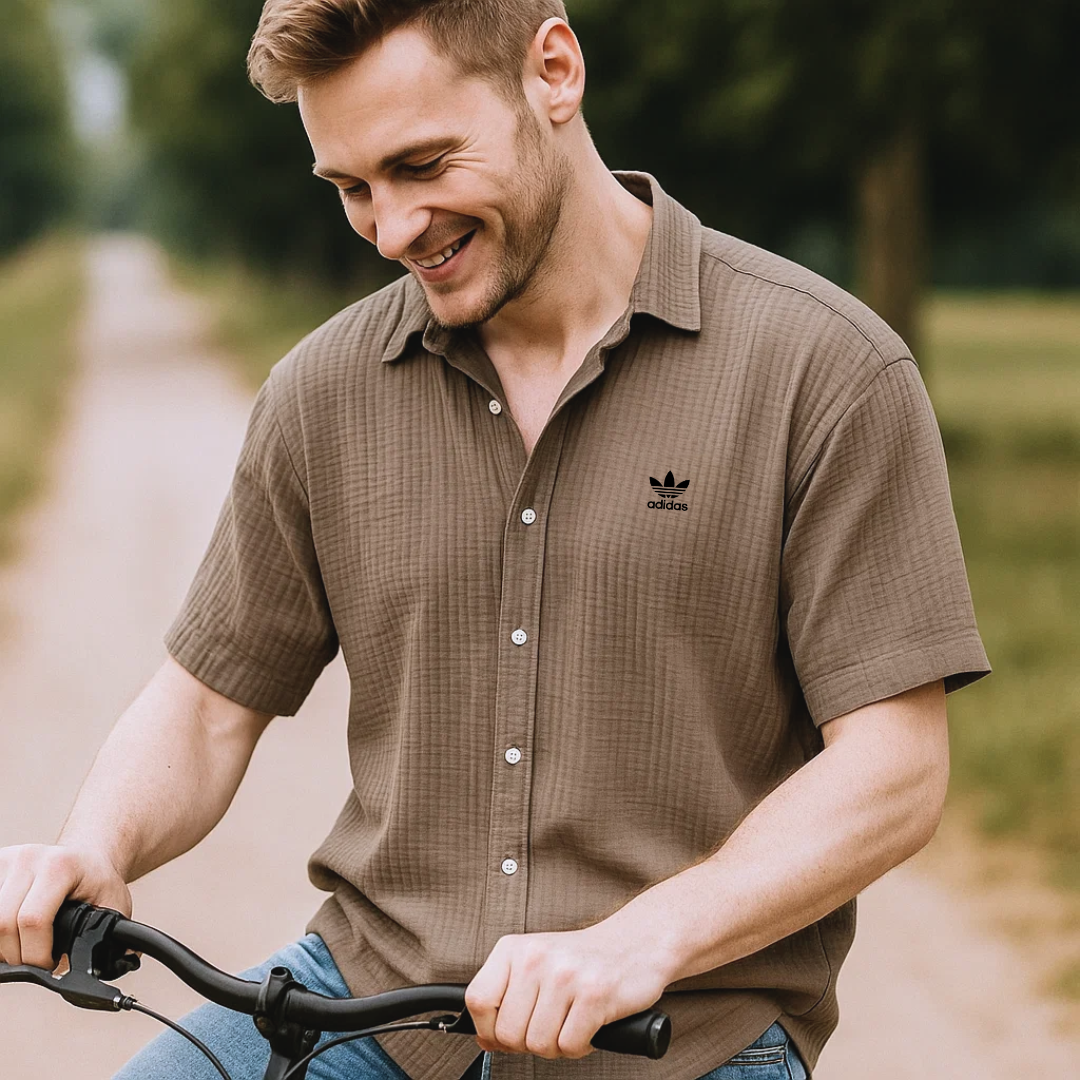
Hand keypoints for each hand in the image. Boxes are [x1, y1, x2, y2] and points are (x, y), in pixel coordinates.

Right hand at [0, 844, 131, 967]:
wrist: (87, 857)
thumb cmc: (98, 882)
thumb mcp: (113, 904)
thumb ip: (113, 934)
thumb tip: (121, 961)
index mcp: (61, 865)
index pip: (33, 920)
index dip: (37, 954)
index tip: (52, 965)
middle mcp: (30, 858)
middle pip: (3, 924)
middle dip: (19, 954)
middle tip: (36, 961)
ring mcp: (8, 860)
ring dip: (3, 945)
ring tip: (24, 948)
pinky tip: (12, 935)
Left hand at [464, 921, 670, 1059]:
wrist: (635, 942)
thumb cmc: (581, 960)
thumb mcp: (534, 963)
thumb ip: (507, 996)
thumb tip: (485, 1039)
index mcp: (514, 948)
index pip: (478, 1000)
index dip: (488, 1029)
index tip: (503, 1034)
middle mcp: (536, 957)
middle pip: (508, 1032)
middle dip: (528, 1042)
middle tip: (549, 1027)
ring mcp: (565, 975)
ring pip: (538, 1044)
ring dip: (556, 1045)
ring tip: (570, 1022)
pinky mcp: (595, 994)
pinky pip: (570, 1046)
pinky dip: (579, 1046)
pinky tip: (588, 1025)